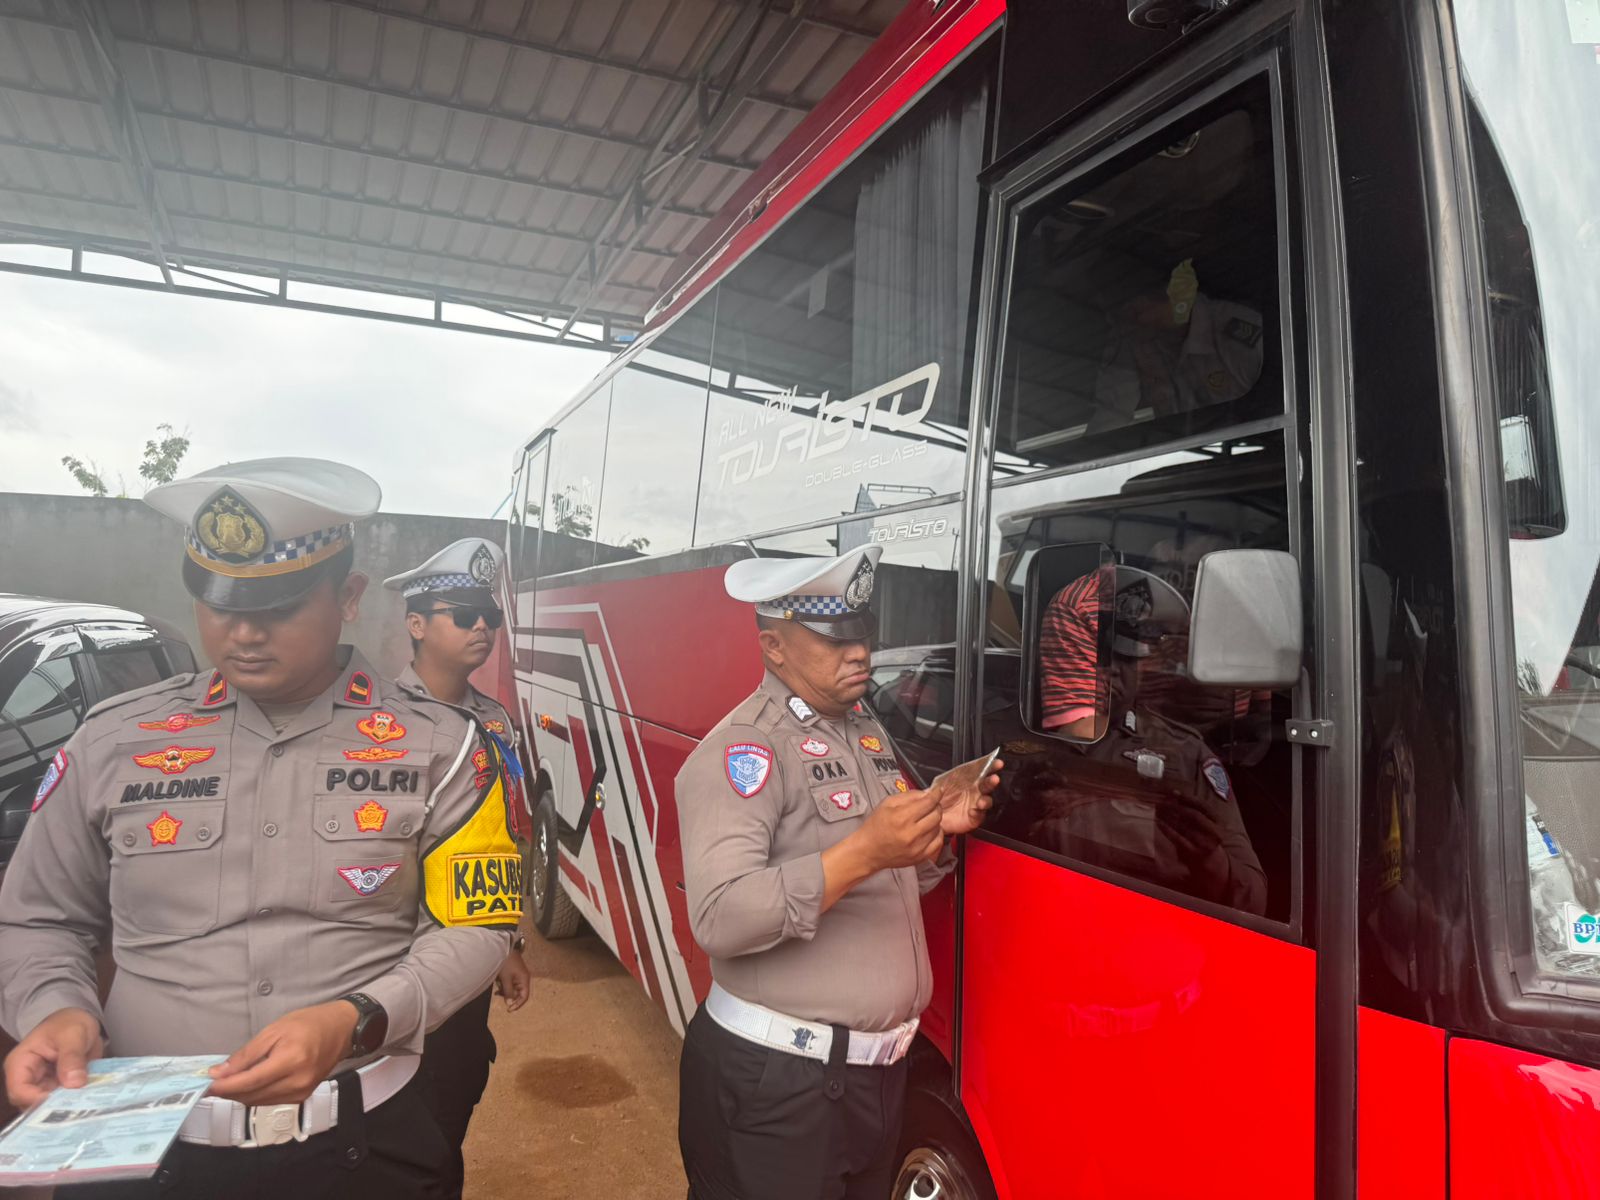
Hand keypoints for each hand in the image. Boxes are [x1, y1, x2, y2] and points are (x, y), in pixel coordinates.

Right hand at [4, 1007, 102, 1108]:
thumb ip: (72, 1056)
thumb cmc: (69, 1023)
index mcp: (20, 1063)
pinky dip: (75, 1103)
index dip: (36, 1100)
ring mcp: (42, 1086)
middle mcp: (27, 1079)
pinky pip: (63, 1102)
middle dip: (52, 1109)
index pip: (19, 1091)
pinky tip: (89, 1104)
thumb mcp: (72, 1034)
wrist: (81, 1020)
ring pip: (47, 1107)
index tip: (60, 1104)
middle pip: (31, 1104)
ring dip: (65, 1108)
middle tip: (76, 1110)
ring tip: (85, 1108)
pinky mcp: (58, 1089)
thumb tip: (74, 1083)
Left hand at [207, 1001, 360, 1105]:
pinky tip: (248, 1085)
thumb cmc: (307, 1023)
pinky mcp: (302, 1097)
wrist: (341, 1030)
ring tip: (227, 1083)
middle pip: (252, 1096)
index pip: (250, 1081)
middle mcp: (297, 1082)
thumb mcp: (274, 1030)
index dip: (225, 1086)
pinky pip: (270, 1101)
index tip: (206, 1084)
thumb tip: (220, 1073)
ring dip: (240, 1095)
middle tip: (212, 1083)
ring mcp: (301, 1093)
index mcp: (291, 1060)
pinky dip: (255, 1095)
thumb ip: (247, 1054)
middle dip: (229, 1092)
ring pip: (259, 1102)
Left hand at [495, 949, 530, 1011]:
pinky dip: (504, 987)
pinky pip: (511, 984)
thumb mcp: (506, 978)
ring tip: (497, 991)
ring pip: (514, 989)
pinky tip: (498, 986)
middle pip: (519, 993)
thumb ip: (508, 992)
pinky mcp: (513, 974)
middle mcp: (523, 979)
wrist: (504, 948)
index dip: (518, 1004)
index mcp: (524, 979)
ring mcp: (518, 976)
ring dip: (506, 992)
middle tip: (500, 997)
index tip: (509, 1009)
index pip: (525, 996)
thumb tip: (509, 1003)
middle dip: (509, 997)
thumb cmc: (506, 962)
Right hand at [858, 785, 944, 871]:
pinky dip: (936, 834)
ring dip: (934, 820)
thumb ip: (909, 795)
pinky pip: (938, 842)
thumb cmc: (875, 827)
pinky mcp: (920, 857)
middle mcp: (910, 833)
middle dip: (935, 806)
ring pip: (938, 827)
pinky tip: (928, 831)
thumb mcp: (887, 803)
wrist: (868, 851)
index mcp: (900, 817)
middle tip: (929, 805)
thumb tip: (927, 793)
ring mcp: (917, 847)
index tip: (938, 791)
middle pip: (936, 814)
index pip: (928, 802)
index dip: (936, 794)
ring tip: (924, 819)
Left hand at [936, 758, 1004, 835]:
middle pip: (987, 784)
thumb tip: (953, 772)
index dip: (990, 766)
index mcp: (968, 779)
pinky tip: (972, 812)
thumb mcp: (939, 784)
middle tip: (994, 779)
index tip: (998, 763)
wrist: (934, 816)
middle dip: (991, 781)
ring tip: (981, 802)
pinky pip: (979, 815)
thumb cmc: (939, 797)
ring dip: (986, 800)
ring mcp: (976, 804)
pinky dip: (977, 813)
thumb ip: (946, 778)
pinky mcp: (975, 817)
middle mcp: (975, 791)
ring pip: (987, 801)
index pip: (981, 770)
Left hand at [1156, 795, 1230, 898]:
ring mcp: (1204, 843)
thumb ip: (1191, 810)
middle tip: (1162, 802)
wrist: (1210, 862)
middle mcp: (1214, 832)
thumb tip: (1173, 794)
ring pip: (1184, 826)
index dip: (1188, 798)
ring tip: (1158, 809)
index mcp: (1218, 822)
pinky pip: (1177, 838)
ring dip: (1168, 816)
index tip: (1174, 793)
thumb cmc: (1203, 837)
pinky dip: (1166, 829)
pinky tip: (1158, 822)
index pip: (1203, 806)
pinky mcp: (1193, 852)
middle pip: (1194, 815)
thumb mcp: (1203, 823)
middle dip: (1176, 807)